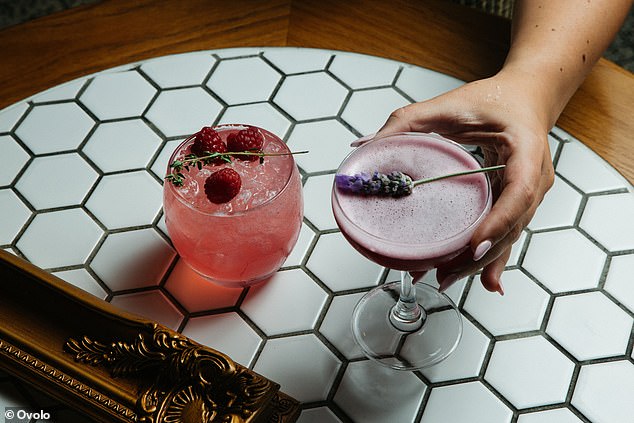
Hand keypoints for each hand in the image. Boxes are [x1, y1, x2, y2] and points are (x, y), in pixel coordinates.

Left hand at [376, 70, 554, 293]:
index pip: (519, 192)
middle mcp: (535, 178)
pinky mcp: (517, 200)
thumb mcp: (451, 104)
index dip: (497, 223)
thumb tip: (366, 145)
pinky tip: (483, 281)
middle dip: (479, 256)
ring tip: (444, 280)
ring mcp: (531, 193)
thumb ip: (409, 121)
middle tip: (443, 274)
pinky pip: (505, 232)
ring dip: (479, 262)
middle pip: (512, 226)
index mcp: (526, 151)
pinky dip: (489, 255)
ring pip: (509, 236)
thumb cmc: (495, 98)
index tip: (472, 246)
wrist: (526, 96)